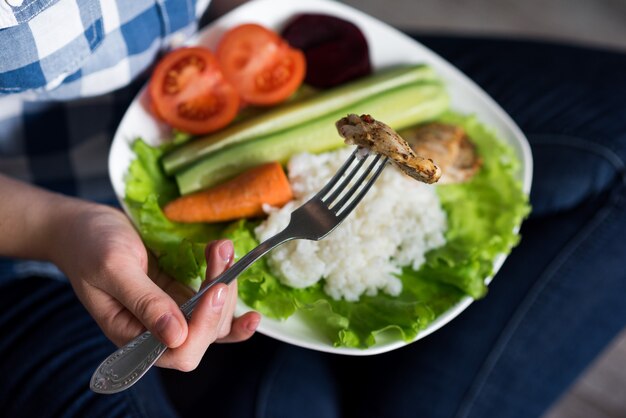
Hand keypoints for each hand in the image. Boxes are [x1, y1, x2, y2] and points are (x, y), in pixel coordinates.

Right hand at [53, 202, 259, 370]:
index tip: (214, 289)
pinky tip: (238, 270)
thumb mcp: (113, 268)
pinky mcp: (182, 293)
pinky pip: (213, 301)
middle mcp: (155, 332)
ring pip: (216, 317)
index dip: (203, 327)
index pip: (179, 352)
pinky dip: (228, 285)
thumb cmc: (90, 246)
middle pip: (205, 336)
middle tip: (220, 253)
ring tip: (221, 247)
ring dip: (227, 284)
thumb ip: (144, 302)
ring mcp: (172, 313)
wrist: (85, 226)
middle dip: (220, 299)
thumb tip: (177, 337)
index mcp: (131, 336)